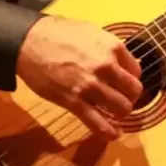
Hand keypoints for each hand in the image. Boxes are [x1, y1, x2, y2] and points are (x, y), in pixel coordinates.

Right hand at [16, 15, 142, 139]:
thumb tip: (119, 59)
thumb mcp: (91, 31)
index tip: (125, 83)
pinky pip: (98, 122)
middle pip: (133, 91)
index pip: (136, 71)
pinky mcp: (74, 101)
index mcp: (112, 47)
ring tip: (115, 114)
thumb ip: (107, 47)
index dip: (131, 79)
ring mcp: (91, 86)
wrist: (29, 41)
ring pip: (121, 108)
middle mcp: (106, 66)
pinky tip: (113, 134)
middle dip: (130, 98)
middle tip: (123, 99)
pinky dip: (108, 131)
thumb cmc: (57, 32)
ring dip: (120, 113)